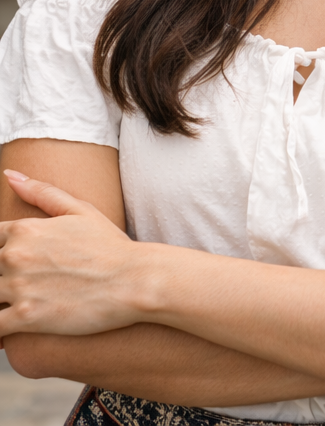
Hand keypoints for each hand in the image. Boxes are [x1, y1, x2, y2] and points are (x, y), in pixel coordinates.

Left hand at [0, 170, 144, 337]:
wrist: (133, 280)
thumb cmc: (111, 246)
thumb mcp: (81, 210)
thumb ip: (41, 192)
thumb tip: (9, 175)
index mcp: (24, 229)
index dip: (2, 251)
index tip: (20, 262)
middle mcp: (15, 255)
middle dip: (1, 274)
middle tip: (26, 280)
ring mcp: (18, 287)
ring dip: (0, 298)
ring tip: (19, 300)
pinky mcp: (24, 318)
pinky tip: (11, 326)